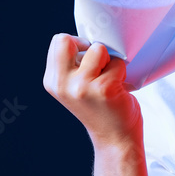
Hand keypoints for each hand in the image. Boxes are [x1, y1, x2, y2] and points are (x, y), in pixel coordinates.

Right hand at [42, 34, 142, 150]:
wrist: (115, 139)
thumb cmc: (101, 107)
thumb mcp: (75, 87)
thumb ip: (73, 65)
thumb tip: (87, 37)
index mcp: (52, 81)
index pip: (58, 41)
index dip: (79, 45)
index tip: (88, 62)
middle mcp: (62, 84)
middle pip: (67, 40)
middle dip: (88, 46)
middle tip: (98, 66)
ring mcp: (81, 87)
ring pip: (98, 49)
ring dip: (110, 61)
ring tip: (109, 79)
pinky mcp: (103, 89)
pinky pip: (117, 63)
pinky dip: (122, 72)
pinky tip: (118, 89)